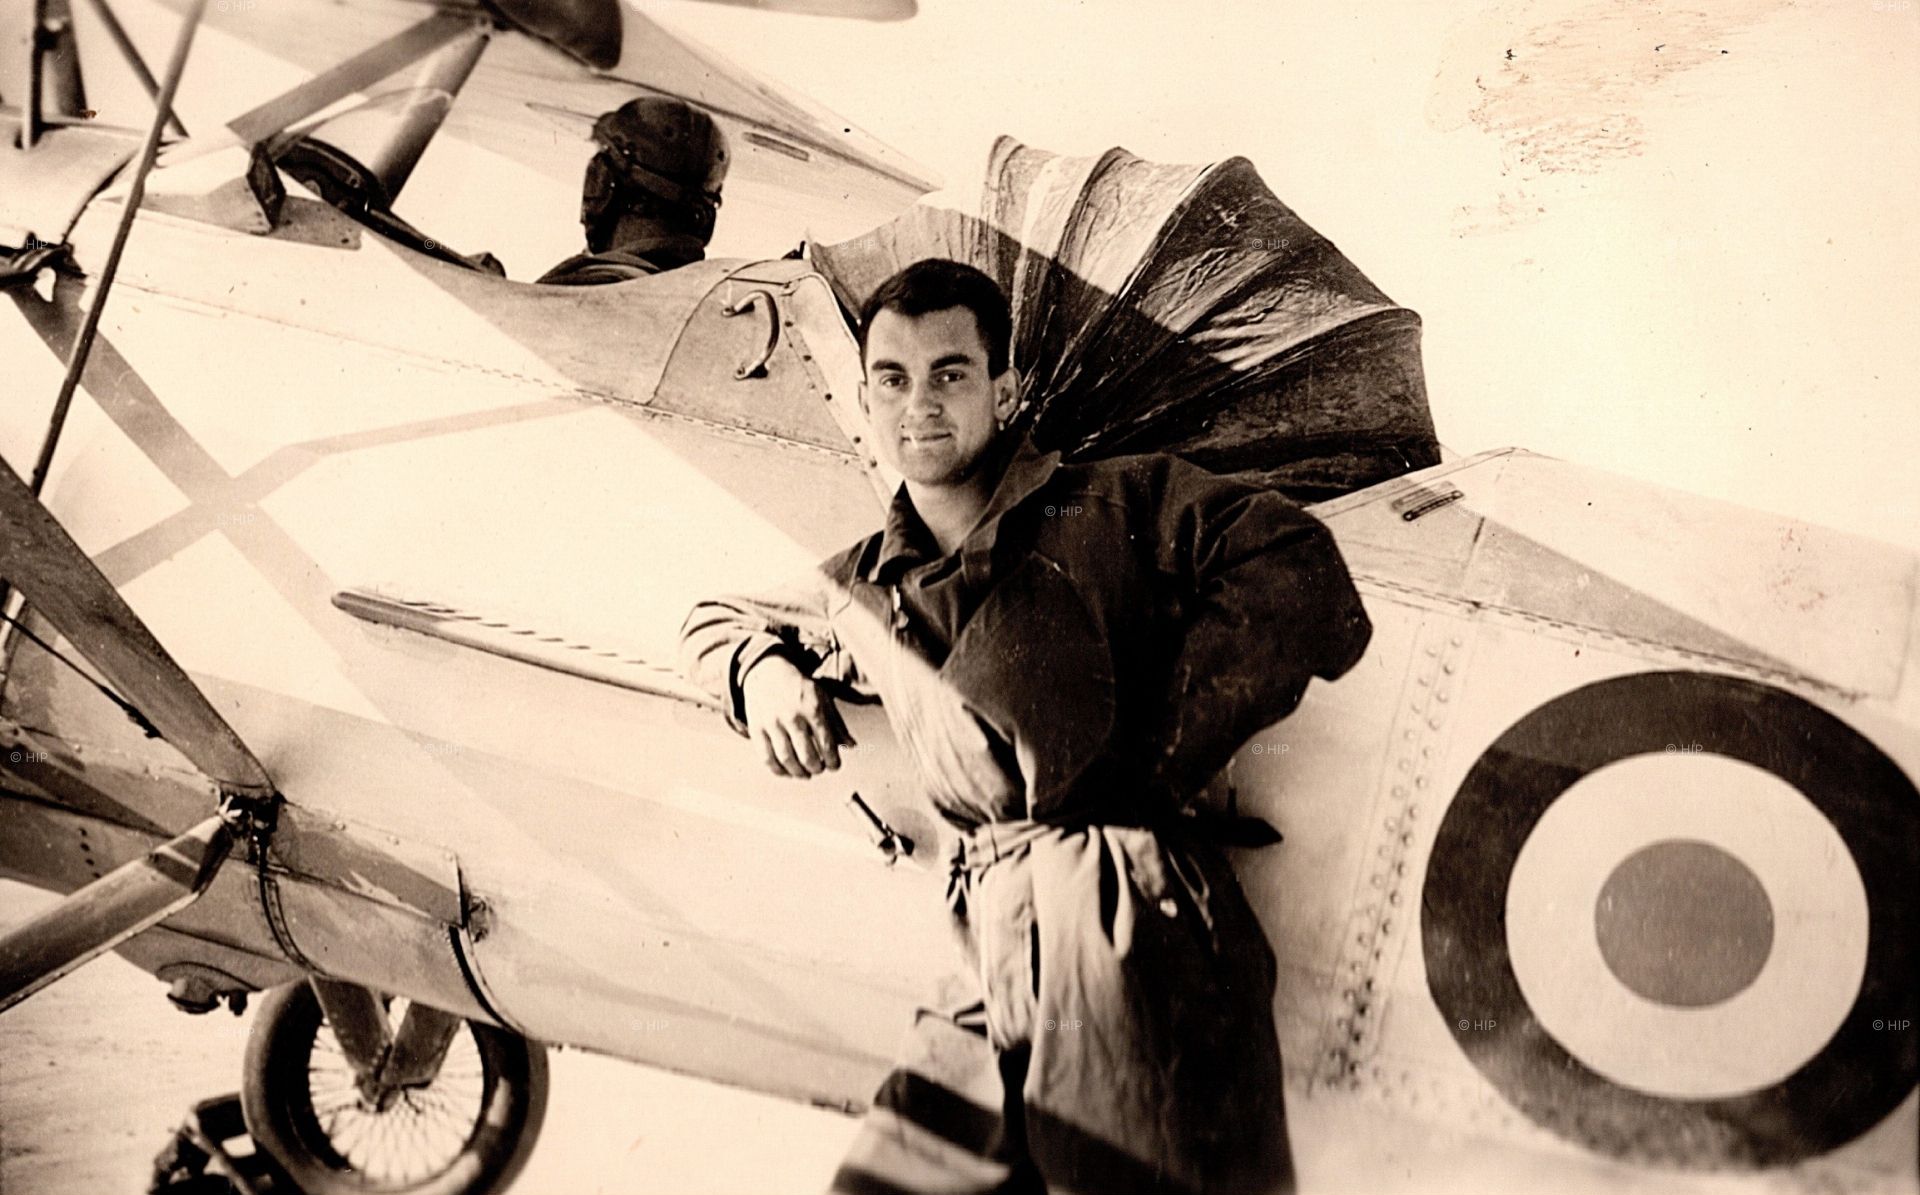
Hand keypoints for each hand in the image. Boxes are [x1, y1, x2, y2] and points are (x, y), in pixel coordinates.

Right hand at [741, 655, 853, 777]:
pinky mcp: (757, 729)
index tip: (834, 766)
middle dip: (816, 768)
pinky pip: (767, 757)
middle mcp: (792, 716)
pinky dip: (778, 770)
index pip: (827, 743)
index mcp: (813, 708)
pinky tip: (786, 771)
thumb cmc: (799, 689)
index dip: (833, 761)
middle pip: (806, 755)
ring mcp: (772, 723)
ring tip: (805, 773)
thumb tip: (852, 745)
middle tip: (818, 769)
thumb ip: (837, 723)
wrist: (767, 673)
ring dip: (798, 773)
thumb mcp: (823, 699)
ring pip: (786, 759)